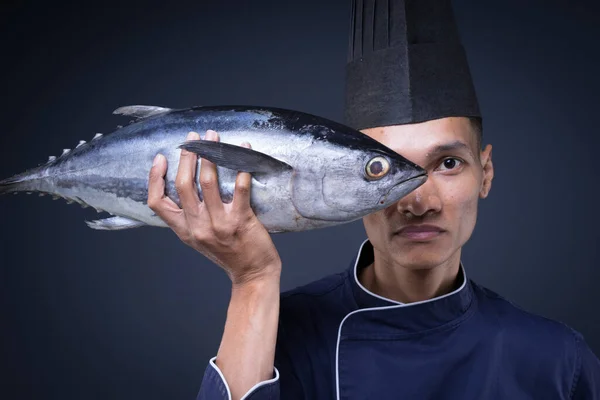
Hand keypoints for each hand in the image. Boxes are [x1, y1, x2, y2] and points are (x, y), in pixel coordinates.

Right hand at [147, 130, 280, 285]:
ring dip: (211, 155)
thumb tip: (184, 185)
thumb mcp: (198, 238)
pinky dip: (242, 167)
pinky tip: (245, 151)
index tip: (160, 158)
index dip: (154, 178)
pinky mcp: (241, 221)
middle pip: (183, 185)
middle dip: (187, 156)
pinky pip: (239, 188)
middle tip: (194, 138)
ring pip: (208, 182)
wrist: (252, 275)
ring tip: (214, 138)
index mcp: (184, 230)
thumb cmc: (228, 253)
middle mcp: (198, 227)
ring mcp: (219, 225)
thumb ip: (188, 217)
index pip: (157, 203)